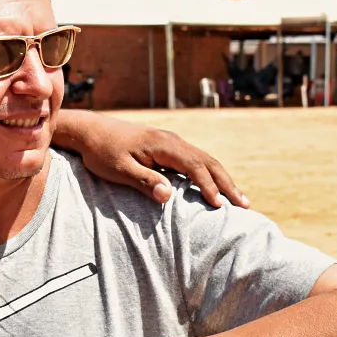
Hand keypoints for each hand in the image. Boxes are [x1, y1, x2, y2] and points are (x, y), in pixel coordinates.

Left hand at [57, 110, 248, 207]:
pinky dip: (210, 174)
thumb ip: (144, 181)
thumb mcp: (119, 169)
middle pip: (208, 161)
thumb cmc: (102, 152)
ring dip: (223, 179)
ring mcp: (172, 142)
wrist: (91, 131)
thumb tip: (168, 195)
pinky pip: (196, 160)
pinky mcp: (168, 147)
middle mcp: (172, 140)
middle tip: (245, 205)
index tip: (219, 205)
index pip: (195, 166)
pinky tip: (216, 186)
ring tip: (239, 198)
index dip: (209, 186)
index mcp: (163, 145)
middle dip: (227, 183)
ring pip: (205, 160)